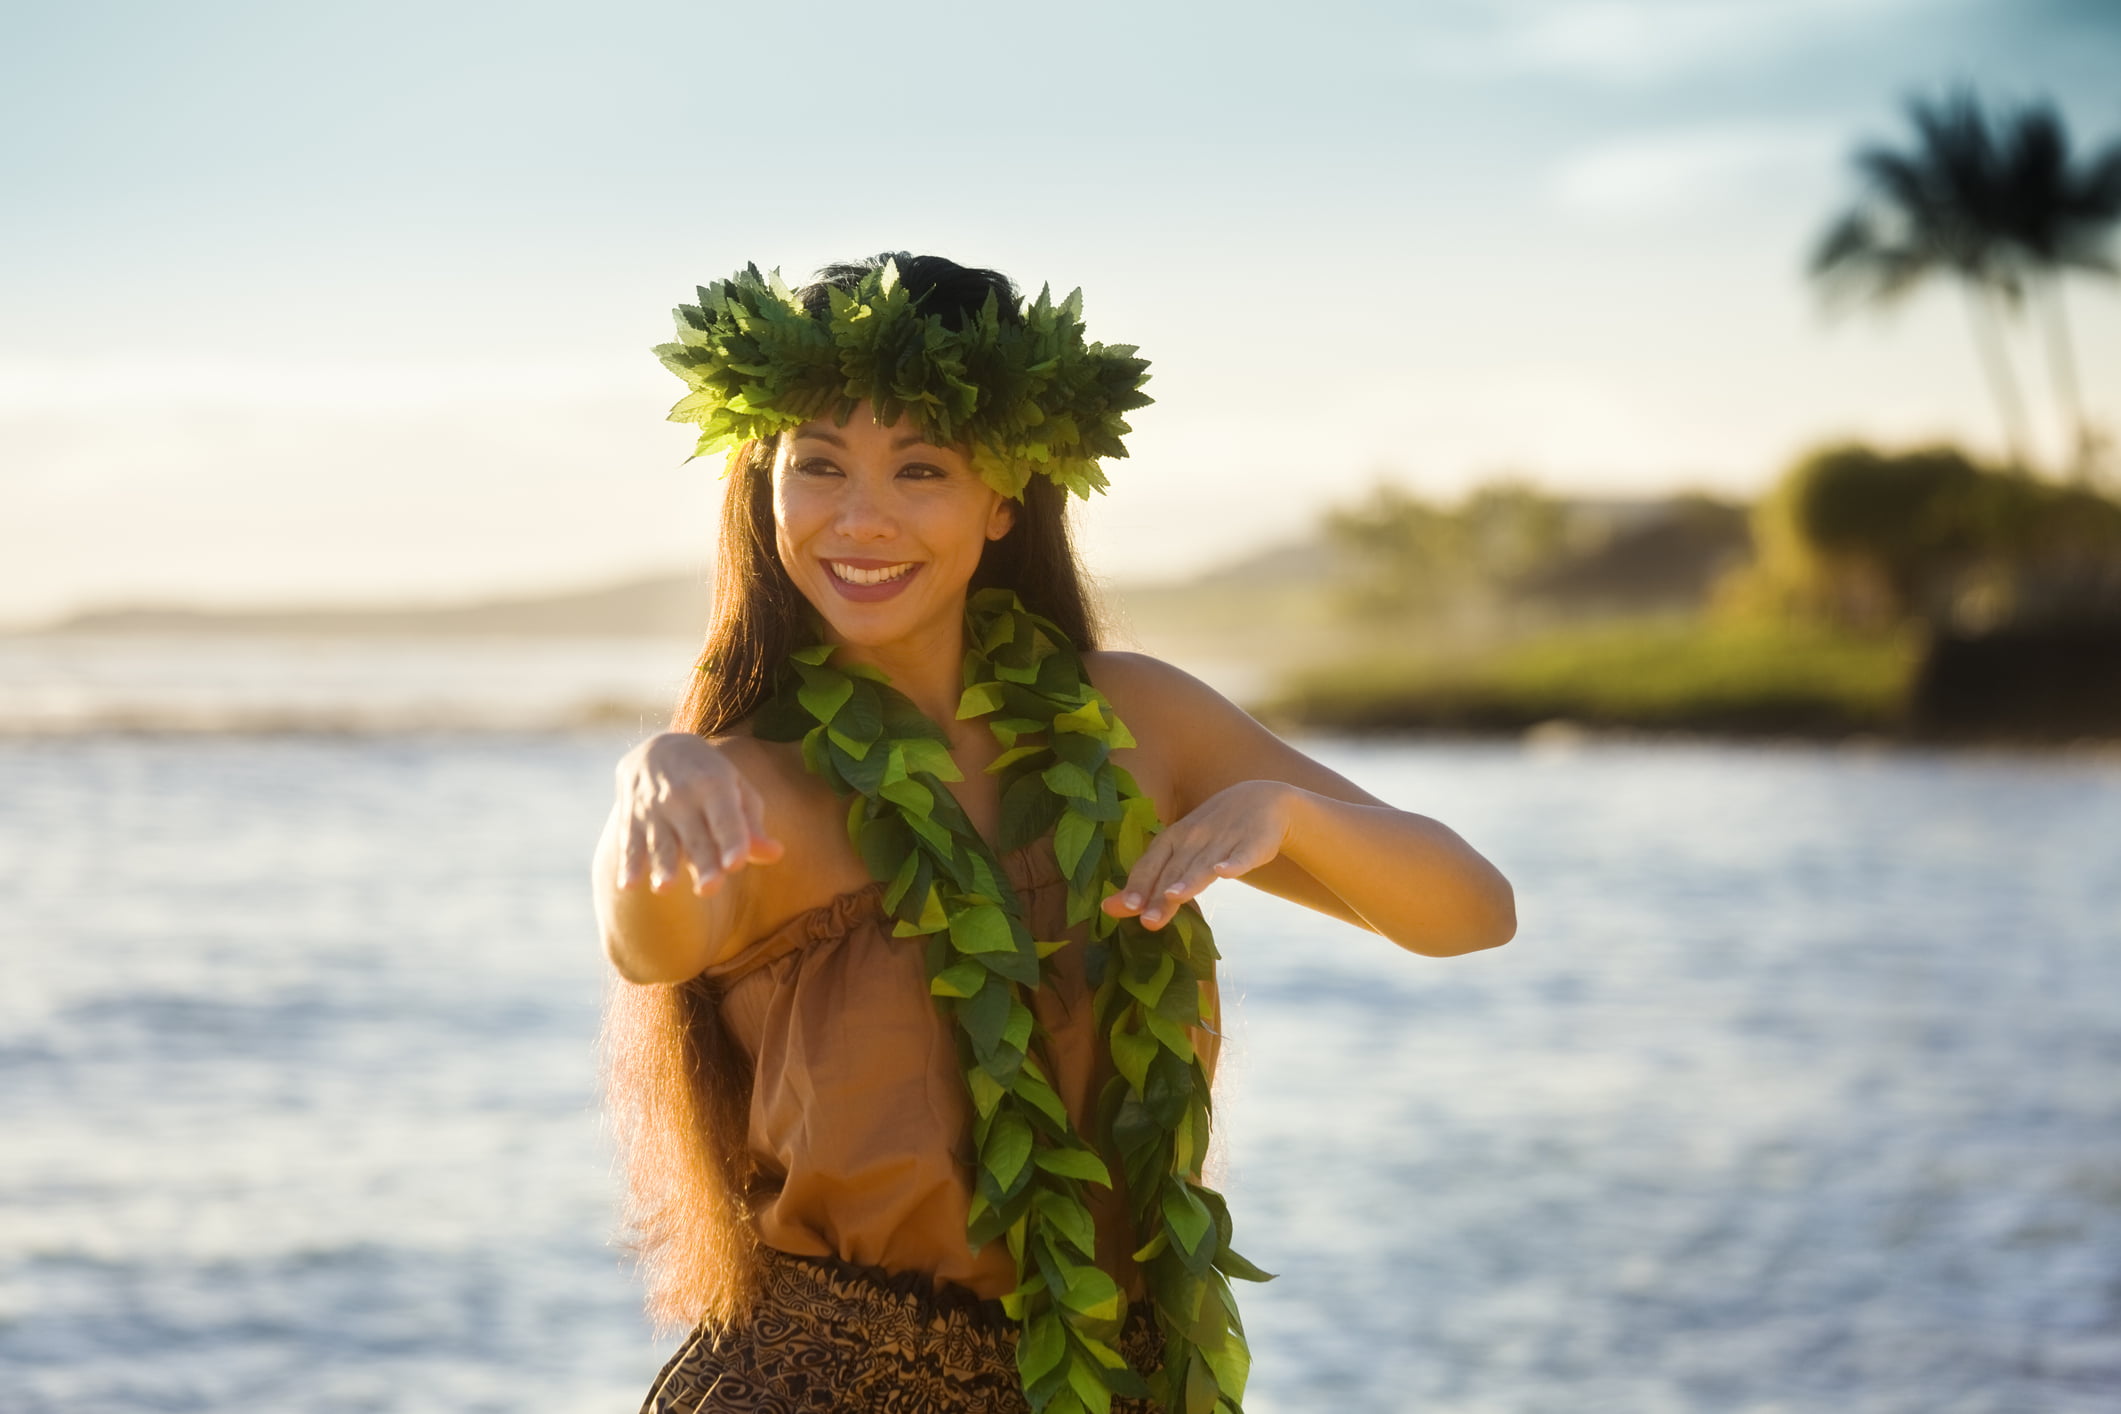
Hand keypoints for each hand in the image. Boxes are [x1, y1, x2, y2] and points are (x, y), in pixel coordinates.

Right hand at [612, 732, 782, 895]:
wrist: (657, 748)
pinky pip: (630, 845)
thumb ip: (752, 825)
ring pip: (661, 843)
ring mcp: (654, 809)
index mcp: (715, 785)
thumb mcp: (735, 789)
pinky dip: (627, 864)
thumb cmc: (709, 776)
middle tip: (709, 889)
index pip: (725, 818)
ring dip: (662, 865)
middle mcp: (682, 797)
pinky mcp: (631, 820)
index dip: (732, 840)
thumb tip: (776, 855)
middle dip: (702, 862)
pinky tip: (627, 885)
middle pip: (695, 837)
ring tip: (665, 889)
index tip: (736, 863)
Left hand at [1100, 780, 1296, 929]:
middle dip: (1160, 895)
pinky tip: (1225, 873)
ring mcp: (1225, 838)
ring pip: (1204, 863)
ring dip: (1189, 880)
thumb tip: (1110, 908)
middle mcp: (1195, 837)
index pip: (1152, 864)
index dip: (1138, 885)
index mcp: (1173, 838)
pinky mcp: (1255, 842)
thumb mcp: (1179, 850)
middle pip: (1175, 870)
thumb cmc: (1210, 833)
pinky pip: (1243, 855)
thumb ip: (1150, 880)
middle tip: (1148, 921)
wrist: (1262, 799)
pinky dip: (1234, 864)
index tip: (1124, 908)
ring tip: (1173, 896)